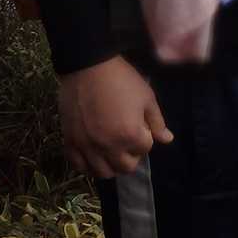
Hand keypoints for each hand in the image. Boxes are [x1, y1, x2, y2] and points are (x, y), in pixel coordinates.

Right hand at [58, 55, 173, 178]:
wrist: (88, 65)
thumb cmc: (121, 78)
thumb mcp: (146, 97)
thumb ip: (157, 122)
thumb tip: (167, 139)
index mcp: (130, 135)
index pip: (145, 149)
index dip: (145, 137)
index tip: (140, 125)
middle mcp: (109, 146)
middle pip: (125, 167)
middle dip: (131, 155)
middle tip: (128, 140)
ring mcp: (87, 146)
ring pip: (103, 173)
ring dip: (111, 165)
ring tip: (111, 150)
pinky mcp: (70, 141)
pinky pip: (78, 165)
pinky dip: (87, 165)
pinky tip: (92, 155)